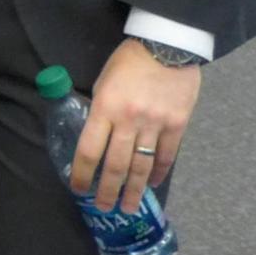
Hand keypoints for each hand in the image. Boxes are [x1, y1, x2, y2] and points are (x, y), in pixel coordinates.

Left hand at [70, 38, 201, 213]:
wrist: (167, 46)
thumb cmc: (128, 61)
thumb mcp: (103, 82)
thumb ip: (100, 110)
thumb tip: (96, 136)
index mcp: (105, 108)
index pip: (89, 150)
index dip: (82, 173)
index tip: (78, 188)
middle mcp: (128, 121)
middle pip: (116, 164)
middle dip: (108, 190)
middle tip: (105, 208)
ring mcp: (155, 125)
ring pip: (141, 165)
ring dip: (133, 189)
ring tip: (128, 207)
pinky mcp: (177, 125)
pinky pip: (166, 155)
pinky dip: (158, 172)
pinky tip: (151, 184)